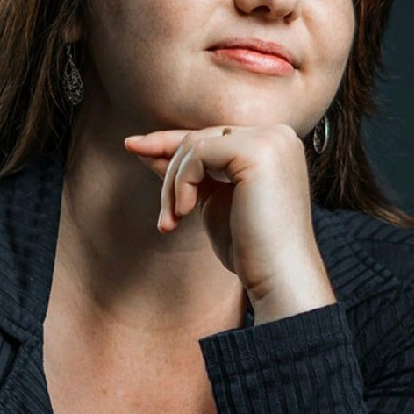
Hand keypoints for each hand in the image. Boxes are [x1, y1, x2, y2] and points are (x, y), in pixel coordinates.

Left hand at [124, 123, 334, 309]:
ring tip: (172, 220)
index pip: (213, 137)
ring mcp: (270, 140)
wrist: (279, 278)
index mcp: (272, 144)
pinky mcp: (258, 151)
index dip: (172, 143)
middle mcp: (276, 135)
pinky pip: (198, 153)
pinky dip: (182, 182)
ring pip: (195, 143)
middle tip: (158, 208)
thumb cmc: (250, 249)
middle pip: (202, 137)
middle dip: (168, 166)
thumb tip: (148, 149)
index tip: (134, 147)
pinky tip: (184, 213)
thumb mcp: (211, 200)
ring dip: (173, 183)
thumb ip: (189, 172)